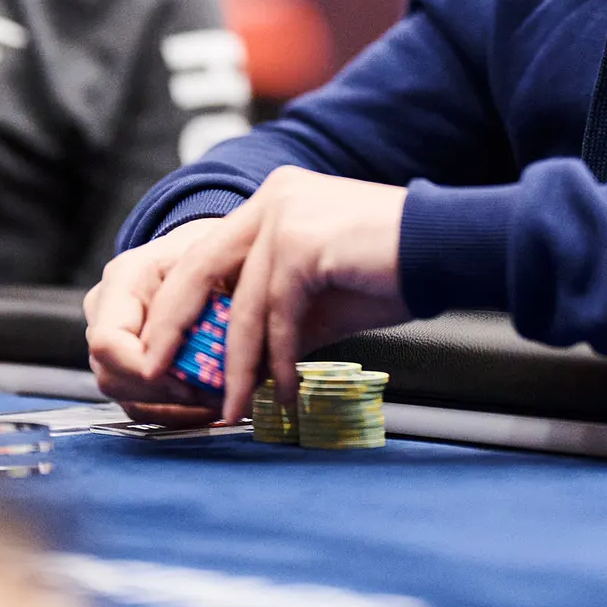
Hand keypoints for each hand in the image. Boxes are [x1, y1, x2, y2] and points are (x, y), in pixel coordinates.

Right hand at [85, 221, 231, 424]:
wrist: (205, 245)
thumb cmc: (211, 246)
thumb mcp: (214, 260)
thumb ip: (202, 303)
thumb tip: (205, 357)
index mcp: (123, 280)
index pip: (107, 341)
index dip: (141, 370)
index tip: (187, 381)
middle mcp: (105, 312)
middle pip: (113, 376)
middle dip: (166, 393)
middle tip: (216, 395)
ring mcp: (112, 342)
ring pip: (126, 395)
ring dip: (175, 406)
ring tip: (220, 401)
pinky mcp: (126, 364)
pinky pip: (141, 403)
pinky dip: (176, 411)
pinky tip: (209, 406)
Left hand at [137, 170, 408, 424]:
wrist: (446, 248)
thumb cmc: (388, 270)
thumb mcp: (316, 295)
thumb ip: (273, 317)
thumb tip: (235, 368)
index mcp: (272, 200)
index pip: (206, 255)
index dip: (179, 308)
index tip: (166, 353)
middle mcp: (272, 198)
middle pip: (201, 270)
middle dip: (175, 330)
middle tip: (160, 378)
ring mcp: (286, 215)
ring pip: (240, 304)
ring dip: (234, 365)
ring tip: (232, 408)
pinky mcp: (303, 242)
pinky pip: (276, 315)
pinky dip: (277, 360)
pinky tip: (284, 390)